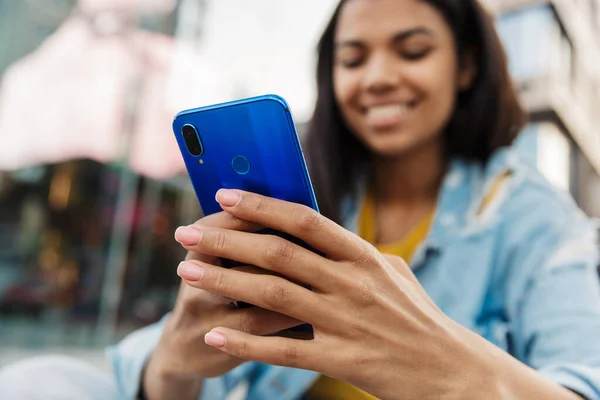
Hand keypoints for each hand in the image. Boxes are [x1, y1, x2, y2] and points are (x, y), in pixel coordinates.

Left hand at [174, 189, 490, 399]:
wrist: (452, 372)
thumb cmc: (420, 319)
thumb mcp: (395, 273)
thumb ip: (358, 253)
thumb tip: (327, 236)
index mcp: (364, 256)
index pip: (304, 219)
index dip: (261, 205)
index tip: (224, 195)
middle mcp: (352, 283)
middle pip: (277, 253)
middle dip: (226, 240)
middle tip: (186, 233)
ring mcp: (346, 321)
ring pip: (272, 295)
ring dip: (224, 282)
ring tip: (187, 272)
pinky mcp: (342, 359)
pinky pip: (283, 350)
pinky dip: (244, 343)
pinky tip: (213, 336)